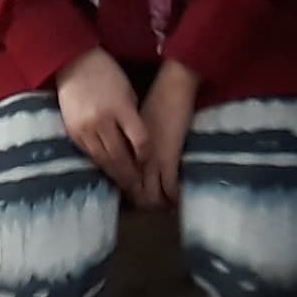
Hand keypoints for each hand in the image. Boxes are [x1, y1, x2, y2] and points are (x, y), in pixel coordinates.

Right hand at [56, 47, 148, 198]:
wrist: (75, 65)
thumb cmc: (108, 74)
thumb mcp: (127, 92)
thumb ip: (132, 118)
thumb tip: (139, 144)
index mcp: (120, 108)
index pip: (138, 140)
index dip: (145, 155)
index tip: (150, 164)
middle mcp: (101, 121)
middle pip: (119, 156)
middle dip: (131, 174)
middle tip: (141, 189)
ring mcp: (84, 128)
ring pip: (102, 160)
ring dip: (115, 175)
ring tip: (125, 187)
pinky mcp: (72, 133)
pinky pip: (88, 154)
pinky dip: (99, 165)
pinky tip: (107, 172)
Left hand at [136, 58, 199, 210]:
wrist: (172, 88)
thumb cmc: (155, 99)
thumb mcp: (136, 121)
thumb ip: (130, 138)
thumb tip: (130, 152)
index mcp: (121, 148)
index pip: (118, 178)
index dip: (127, 192)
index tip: (134, 199)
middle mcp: (132, 158)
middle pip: (131, 190)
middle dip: (141, 203)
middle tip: (150, 209)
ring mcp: (149, 160)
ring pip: (147, 193)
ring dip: (155, 203)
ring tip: (164, 208)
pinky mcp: (167, 158)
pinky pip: (167, 186)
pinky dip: (172, 196)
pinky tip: (177, 200)